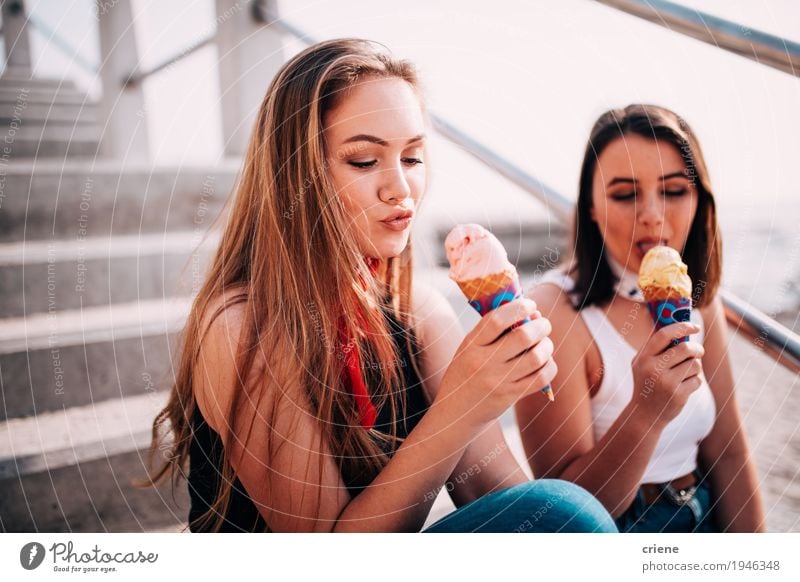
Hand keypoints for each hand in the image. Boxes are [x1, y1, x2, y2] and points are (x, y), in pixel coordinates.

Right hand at [436, 298, 556, 428]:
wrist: (456, 412)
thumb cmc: (466, 373)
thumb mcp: (469, 348)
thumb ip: (493, 331)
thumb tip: (532, 312)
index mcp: (471, 345)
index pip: (497, 320)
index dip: (519, 308)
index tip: (530, 304)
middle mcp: (483, 362)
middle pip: (523, 337)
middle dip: (541, 326)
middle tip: (543, 324)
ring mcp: (497, 381)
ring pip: (536, 357)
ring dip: (547, 346)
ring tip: (545, 343)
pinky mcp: (510, 396)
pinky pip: (541, 378)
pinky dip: (549, 366)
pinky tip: (545, 362)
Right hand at [631, 322, 704, 426]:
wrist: (644, 415)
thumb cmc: (646, 383)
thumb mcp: (642, 364)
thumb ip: (655, 348)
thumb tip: (679, 328)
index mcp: (643, 358)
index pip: (664, 335)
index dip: (682, 327)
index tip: (695, 326)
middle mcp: (653, 369)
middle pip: (686, 348)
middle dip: (697, 349)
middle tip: (698, 352)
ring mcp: (666, 383)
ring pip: (695, 365)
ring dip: (695, 367)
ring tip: (686, 373)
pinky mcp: (678, 395)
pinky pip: (697, 380)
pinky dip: (695, 381)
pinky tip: (684, 387)